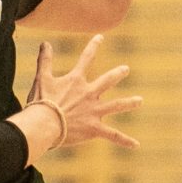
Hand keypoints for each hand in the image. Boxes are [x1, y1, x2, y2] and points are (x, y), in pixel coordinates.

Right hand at [22, 36, 141, 150]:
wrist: (45, 124)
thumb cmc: (41, 102)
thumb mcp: (41, 78)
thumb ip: (45, 60)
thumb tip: (45, 42)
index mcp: (76, 81)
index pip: (86, 59)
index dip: (93, 46)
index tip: (101, 37)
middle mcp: (89, 93)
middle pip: (107, 80)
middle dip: (117, 73)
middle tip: (126, 69)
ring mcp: (94, 111)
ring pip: (116, 105)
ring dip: (129, 103)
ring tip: (140, 101)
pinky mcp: (94, 128)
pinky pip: (113, 135)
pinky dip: (124, 140)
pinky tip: (136, 145)